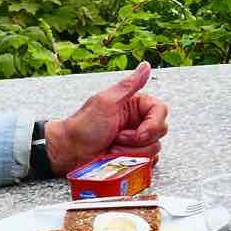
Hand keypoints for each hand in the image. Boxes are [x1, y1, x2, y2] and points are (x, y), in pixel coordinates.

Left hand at [44, 62, 169, 176]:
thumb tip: (145, 66)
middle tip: (117, 138)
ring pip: (153, 150)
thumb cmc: (83, 127)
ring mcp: (136, 141)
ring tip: (113, 148)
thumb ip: (129, 85)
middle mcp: (138, 122)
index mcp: (135, 105)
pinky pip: (148, 163)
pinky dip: (133, 163)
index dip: (152, 125)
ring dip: (131, 153)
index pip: (161, 111)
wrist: (69, 152)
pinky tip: (117, 158)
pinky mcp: (134, 158)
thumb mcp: (106, 102)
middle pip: (159, 132)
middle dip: (138, 141)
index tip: (137, 132)